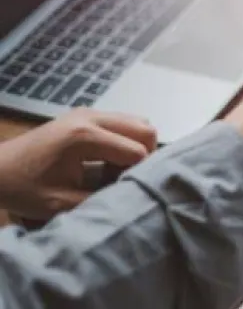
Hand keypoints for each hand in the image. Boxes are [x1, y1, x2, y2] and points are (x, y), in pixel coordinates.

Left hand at [0, 109, 155, 220]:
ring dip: (135, 147)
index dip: (137, 174)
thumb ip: (101, 200)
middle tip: (124, 178)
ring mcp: (88, 112)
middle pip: (145, 129)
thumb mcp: (61, 204)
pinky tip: (105, 161)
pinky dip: (124, 141)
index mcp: (85, 137)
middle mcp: (91, 117)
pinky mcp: (86, 115)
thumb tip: (133, 197)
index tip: (119, 189)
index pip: (137, 151)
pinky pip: (122, 123)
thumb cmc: (23, 187)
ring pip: (137, 123)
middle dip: (144, 156)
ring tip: (113, 169)